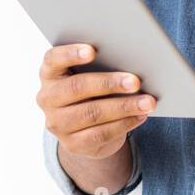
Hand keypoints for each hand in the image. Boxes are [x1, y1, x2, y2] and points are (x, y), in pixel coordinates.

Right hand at [37, 43, 155, 158]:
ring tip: (147, 102)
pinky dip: (124, 124)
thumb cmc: (91, 91)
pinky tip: (140, 116)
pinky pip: (100, 134)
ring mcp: (57, 123)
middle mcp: (47, 98)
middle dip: (108, 83)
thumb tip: (130, 63)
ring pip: (92, 113)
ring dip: (124, 107)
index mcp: (49, 73)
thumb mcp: (89, 75)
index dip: (70, 54)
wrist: (84, 129)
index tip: (92, 50)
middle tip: (135, 81)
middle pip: (76, 87)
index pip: (53, 59)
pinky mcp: (72, 144)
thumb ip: (101, 66)